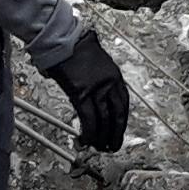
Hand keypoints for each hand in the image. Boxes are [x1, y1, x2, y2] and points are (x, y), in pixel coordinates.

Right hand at [45, 31, 128, 153]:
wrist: (65, 41)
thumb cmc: (78, 49)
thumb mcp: (99, 63)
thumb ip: (102, 79)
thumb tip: (99, 95)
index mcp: (116, 77)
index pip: (123, 104)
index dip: (121, 121)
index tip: (119, 131)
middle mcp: (110, 84)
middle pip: (117, 115)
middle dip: (115, 134)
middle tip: (112, 147)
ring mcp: (96, 89)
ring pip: (103, 120)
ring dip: (101, 137)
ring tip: (98, 147)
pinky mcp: (81, 94)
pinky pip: (88, 118)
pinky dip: (88, 132)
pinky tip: (86, 140)